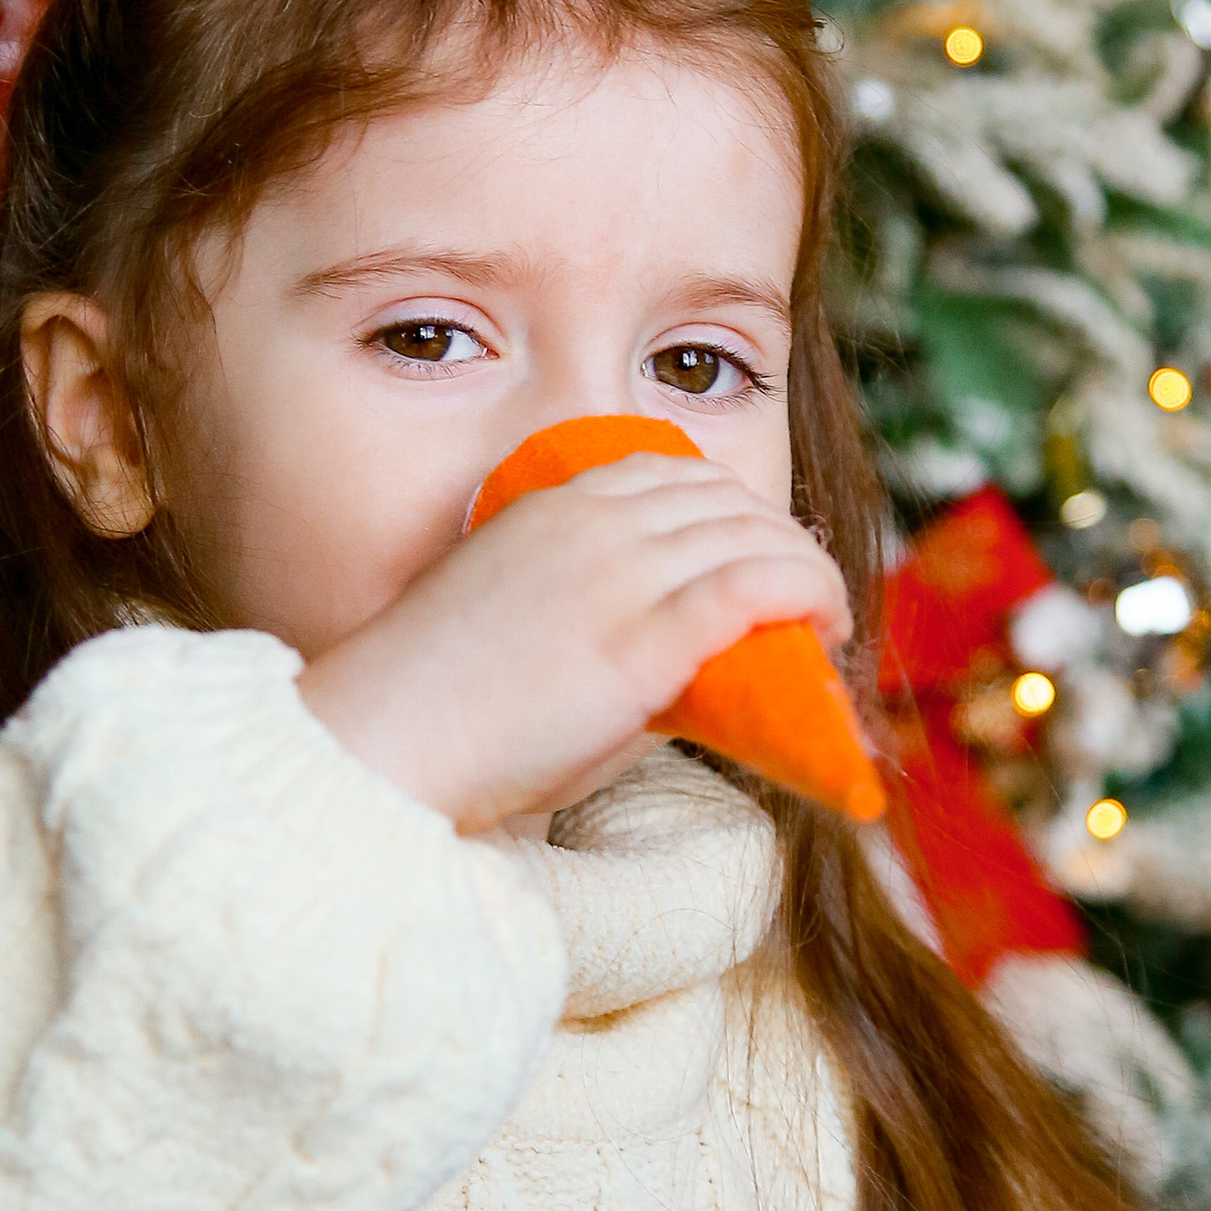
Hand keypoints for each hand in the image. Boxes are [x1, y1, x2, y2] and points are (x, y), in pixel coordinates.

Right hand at [295, 449, 851, 835]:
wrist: (382, 739)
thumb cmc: (433, 704)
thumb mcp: (512, 616)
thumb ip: (583, 606)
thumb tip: (658, 649)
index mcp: (551, 507)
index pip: (672, 471)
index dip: (730, 506)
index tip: (752, 549)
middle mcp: (593, 524)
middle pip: (725, 499)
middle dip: (779, 536)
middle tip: (803, 594)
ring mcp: (621, 575)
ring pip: (756, 537)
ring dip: (809, 571)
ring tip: (826, 617)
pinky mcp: (645, 638)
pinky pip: (756, 587)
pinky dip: (810, 594)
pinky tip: (828, 624)